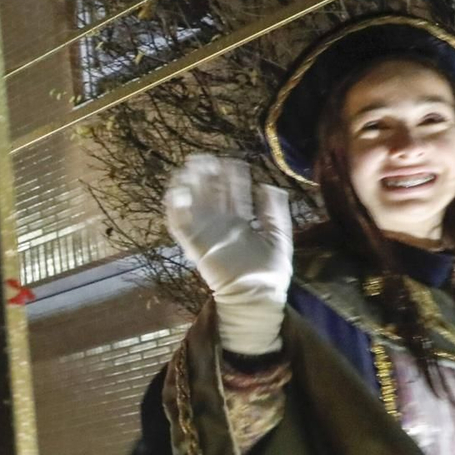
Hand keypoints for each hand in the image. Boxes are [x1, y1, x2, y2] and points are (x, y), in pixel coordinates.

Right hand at [165, 155, 292, 354]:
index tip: (231, 161)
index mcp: (240, 221)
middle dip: (207, 175)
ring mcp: (206, 233)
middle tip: (204, 158)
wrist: (256, 296)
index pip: (232, 193)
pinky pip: (180, 225)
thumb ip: (274, 210)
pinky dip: (175, 209)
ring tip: (190, 167)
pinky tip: (176, 191)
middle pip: (210, 194)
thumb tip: (267, 185)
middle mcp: (221, 224)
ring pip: (193, 204)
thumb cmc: (270, 270)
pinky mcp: (194, 245)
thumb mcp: (279, 235)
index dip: (231, 177)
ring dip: (190, 185)